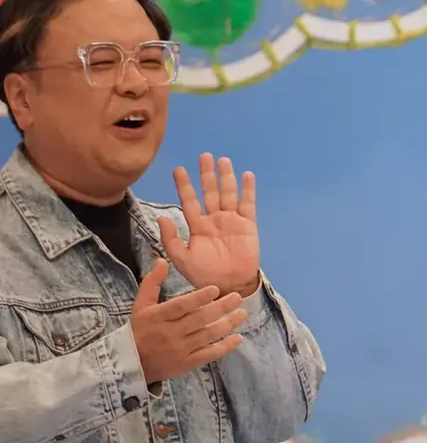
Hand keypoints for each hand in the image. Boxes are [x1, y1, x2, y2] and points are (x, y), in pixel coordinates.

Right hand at [130, 259, 247, 383]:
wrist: (131, 364)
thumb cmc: (139, 330)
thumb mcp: (141, 305)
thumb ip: (152, 282)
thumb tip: (163, 260)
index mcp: (158, 317)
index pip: (181, 305)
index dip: (199, 297)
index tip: (216, 288)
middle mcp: (170, 333)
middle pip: (200, 319)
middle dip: (221, 307)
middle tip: (238, 297)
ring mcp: (180, 350)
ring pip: (208, 335)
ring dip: (228, 324)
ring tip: (242, 313)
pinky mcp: (187, 363)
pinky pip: (209, 354)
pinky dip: (225, 347)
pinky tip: (238, 338)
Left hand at [157, 153, 260, 297]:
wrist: (228, 286)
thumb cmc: (204, 275)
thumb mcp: (182, 259)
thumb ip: (171, 239)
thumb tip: (162, 218)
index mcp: (198, 226)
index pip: (190, 201)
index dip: (184, 185)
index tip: (178, 169)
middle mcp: (214, 219)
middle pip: (210, 192)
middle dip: (207, 175)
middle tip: (204, 156)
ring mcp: (232, 220)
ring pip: (228, 193)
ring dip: (226, 177)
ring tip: (223, 160)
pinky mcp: (248, 225)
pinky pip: (248, 204)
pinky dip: (247, 190)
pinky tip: (246, 176)